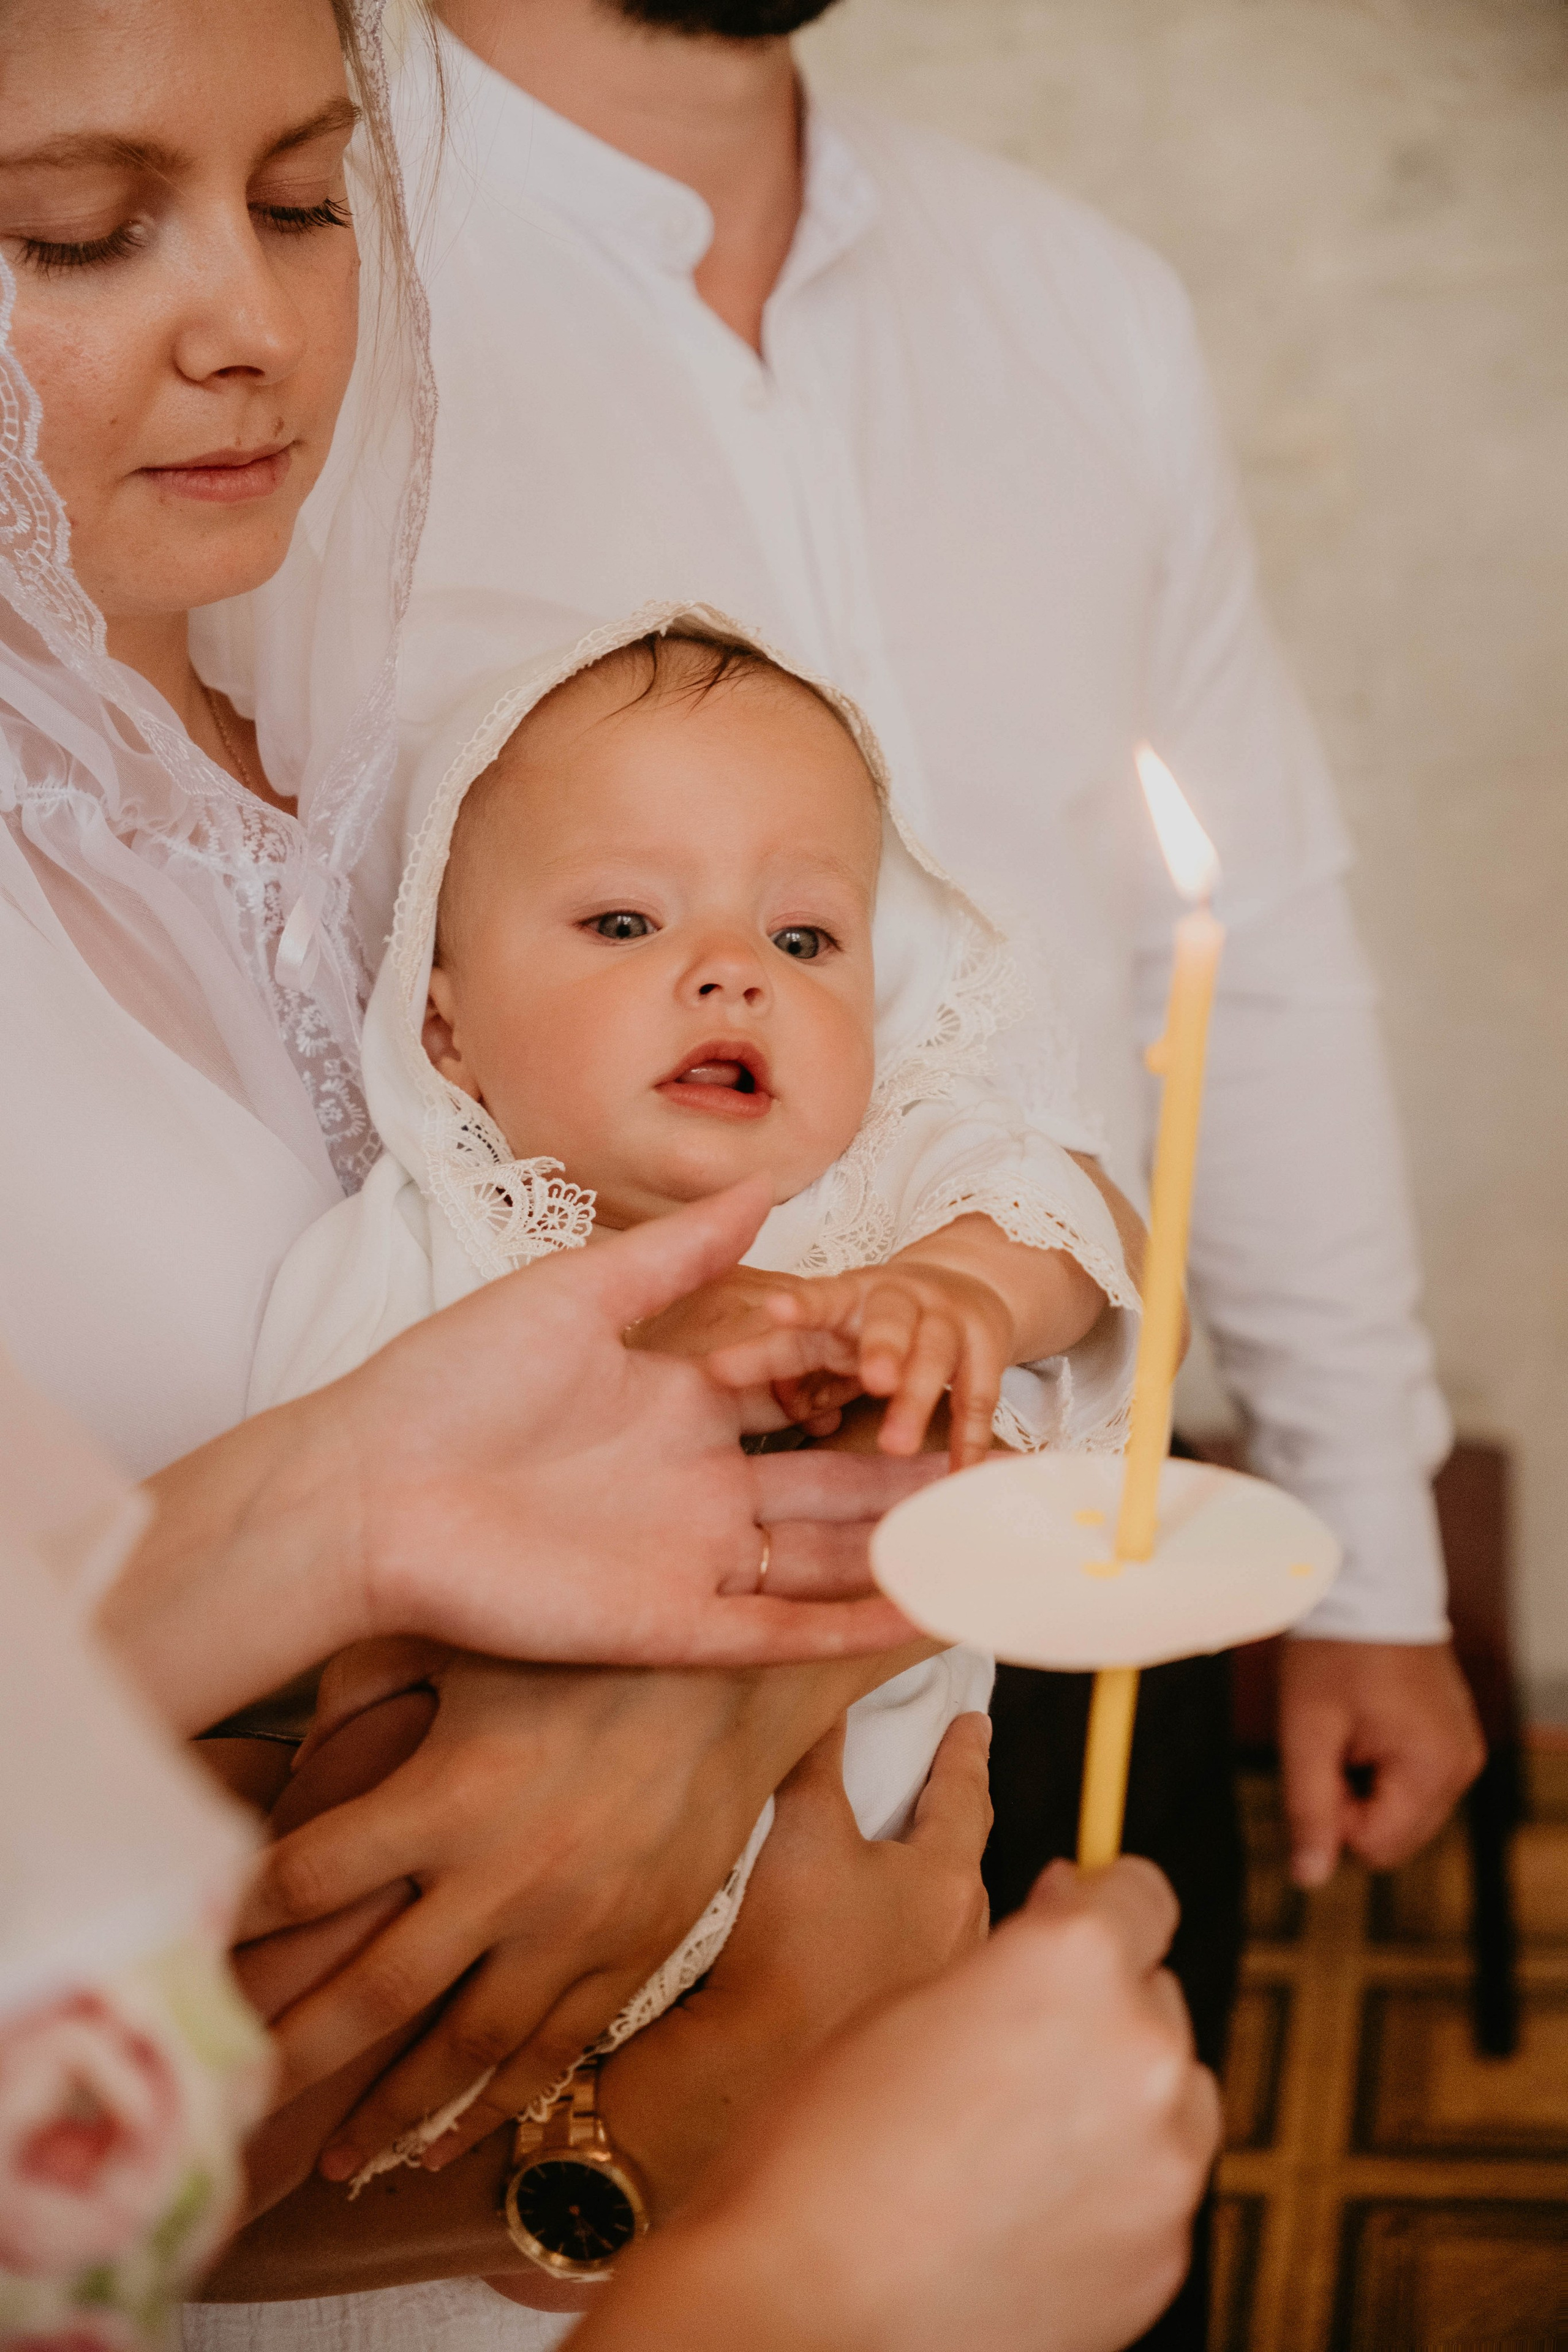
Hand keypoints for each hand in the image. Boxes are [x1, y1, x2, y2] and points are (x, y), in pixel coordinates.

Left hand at [199, 1713, 988, 2305]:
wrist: (733, 1674)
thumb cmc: (587, 1642)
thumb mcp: (464, 1639)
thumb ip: (366, 1686)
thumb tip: (294, 1744)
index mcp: (447, 1795)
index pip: (304, 1877)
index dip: (238, 1914)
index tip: (193, 1942)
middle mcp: (502, 1876)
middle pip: (365, 1994)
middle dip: (285, 2054)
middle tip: (229, 2097)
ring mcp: (572, 1926)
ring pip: (460, 2050)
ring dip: (388, 2114)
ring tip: (332, 2161)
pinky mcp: (632, 1949)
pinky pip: (553, 2048)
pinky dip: (496, 2102)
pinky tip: (448, 2140)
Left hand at [343, 1178, 936, 1661]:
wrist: (366, 1486)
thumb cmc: (453, 1379)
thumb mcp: (577, 1296)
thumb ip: (678, 1255)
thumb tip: (765, 1186)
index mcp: (676, 1403)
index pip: (797, 1388)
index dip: (860, 1373)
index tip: (928, 1356)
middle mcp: (695, 1484)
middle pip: (829, 1482)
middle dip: (908, 1471)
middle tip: (996, 1457)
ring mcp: (686, 1556)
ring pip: (821, 1559)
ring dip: (902, 1550)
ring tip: (991, 1535)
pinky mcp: (667, 1622)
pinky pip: (777, 1628)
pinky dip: (851, 1626)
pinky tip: (926, 1607)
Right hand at [574, 1856, 1220, 2351]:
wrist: (808, 2314)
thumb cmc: (826, 2152)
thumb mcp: (904, 2000)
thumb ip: (1007, 1959)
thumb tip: (1061, 1923)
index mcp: (1074, 1962)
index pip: (1143, 1893)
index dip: (1099, 1904)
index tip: (1068, 1919)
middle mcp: (1141, 2050)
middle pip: (1155, 1998)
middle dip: (1098, 2010)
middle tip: (1013, 2048)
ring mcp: (1163, 2163)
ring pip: (1170, 2097)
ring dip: (1116, 2098)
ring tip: (1016, 2138)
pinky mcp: (1163, 2256)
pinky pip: (1154, 2190)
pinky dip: (1109, 2187)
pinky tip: (1023, 2207)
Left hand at [702, 1253, 1017, 1469]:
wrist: (963, 1289)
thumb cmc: (873, 1325)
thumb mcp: (834, 1334)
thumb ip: (790, 1363)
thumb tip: (741, 1389)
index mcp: (853, 1295)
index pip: (824, 1299)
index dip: (803, 1307)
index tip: (777, 1310)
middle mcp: (902, 1300)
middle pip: (891, 1321)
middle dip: (883, 1348)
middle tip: (872, 1379)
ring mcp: (948, 1322)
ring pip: (934, 1358)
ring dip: (917, 1399)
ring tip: (898, 1445)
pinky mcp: (984, 1355)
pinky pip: (977, 1399)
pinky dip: (970, 1436)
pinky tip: (961, 1472)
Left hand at [1279, 1637, 1484, 1886]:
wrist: (1365, 1585)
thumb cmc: (1334, 1650)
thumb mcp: (1307, 1728)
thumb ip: (1309, 1807)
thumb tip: (1308, 1879)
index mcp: (1433, 1768)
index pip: (1376, 1847)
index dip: (1333, 1813)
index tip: (1320, 1757)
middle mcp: (1461, 1766)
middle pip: (1393, 1834)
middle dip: (1350, 1800)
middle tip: (1332, 1740)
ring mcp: (1460, 1750)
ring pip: (1399, 1810)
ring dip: (1362, 1782)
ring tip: (1348, 1725)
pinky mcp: (1450, 1736)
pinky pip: (1410, 1780)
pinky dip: (1379, 1764)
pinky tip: (1365, 1720)